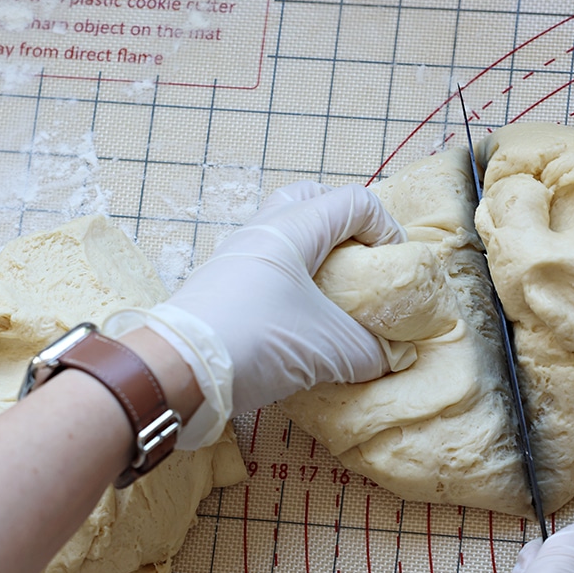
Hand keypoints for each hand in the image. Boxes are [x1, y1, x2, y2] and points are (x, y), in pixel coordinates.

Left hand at [105, 181, 404, 445]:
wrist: (178, 371)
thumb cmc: (258, 340)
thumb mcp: (331, 348)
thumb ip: (370, 350)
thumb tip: (391, 357)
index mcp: (292, 228)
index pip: (352, 202)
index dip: (385, 227)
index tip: (395, 266)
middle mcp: (260, 232)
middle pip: (308, 201)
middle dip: (343, 226)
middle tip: (361, 263)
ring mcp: (234, 258)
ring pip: (282, 237)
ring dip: (312, 259)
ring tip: (332, 297)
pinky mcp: (218, 289)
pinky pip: (263, 270)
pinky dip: (288, 284)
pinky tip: (298, 322)